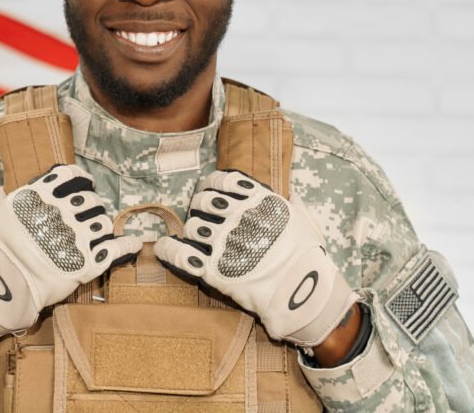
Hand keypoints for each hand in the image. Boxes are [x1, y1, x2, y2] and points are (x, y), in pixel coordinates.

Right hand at [0, 164, 141, 338]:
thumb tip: (0, 192)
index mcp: (40, 195)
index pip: (70, 175)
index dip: (80, 179)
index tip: (84, 184)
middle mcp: (63, 210)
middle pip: (90, 200)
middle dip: (90, 206)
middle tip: (86, 216)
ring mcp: (77, 236)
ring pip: (103, 223)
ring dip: (100, 227)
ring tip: (95, 234)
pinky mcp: (87, 262)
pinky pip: (116, 249)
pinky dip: (127, 245)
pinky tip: (133, 243)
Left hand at [154, 170, 357, 347]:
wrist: (306, 293)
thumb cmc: (310, 259)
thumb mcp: (308, 224)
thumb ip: (296, 207)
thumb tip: (293, 196)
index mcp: (259, 202)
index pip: (223, 180)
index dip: (212, 184)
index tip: (208, 189)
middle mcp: (238, 217)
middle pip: (202, 202)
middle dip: (199, 207)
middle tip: (202, 216)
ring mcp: (225, 242)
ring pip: (192, 226)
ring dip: (191, 230)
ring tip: (195, 236)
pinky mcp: (215, 269)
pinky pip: (181, 254)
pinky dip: (169, 250)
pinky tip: (164, 248)